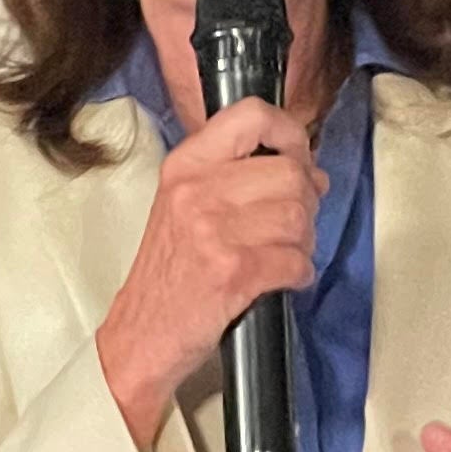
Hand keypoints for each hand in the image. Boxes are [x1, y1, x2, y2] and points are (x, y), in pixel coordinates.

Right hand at [94, 99, 322, 440]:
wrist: (140, 335)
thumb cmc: (169, 271)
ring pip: (299, 217)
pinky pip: (296, 260)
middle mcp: (197, 190)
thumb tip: (310, 170)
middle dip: (307, 201)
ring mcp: (214, 231)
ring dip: (304, 241)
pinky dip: (300, 273)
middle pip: (290, 172)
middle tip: (295, 223)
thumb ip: (237, 176)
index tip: (298, 158)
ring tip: (285, 253)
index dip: (289, 133)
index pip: (251, 116)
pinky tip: (283, 278)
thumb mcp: (185, 204)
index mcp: (185, 165)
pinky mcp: (233, 272)